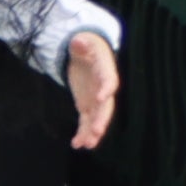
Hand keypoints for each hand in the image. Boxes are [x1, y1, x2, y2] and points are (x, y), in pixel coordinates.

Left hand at [59, 31, 120, 152]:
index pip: (109, 80)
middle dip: (102, 119)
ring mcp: (96, 99)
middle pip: (105, 105)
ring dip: (92, 132)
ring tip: (86, 145)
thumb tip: (78, 41)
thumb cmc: (86, 45)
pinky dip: (82, 133)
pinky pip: (86, 122)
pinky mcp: (87, 105)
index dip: (106, 89)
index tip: (101, 97)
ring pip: (97, 118)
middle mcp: (104, 88)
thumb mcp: (82, 41)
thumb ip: (81, 44)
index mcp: (106, 70)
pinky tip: (77, 145)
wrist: (87, 53)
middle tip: (96, 131)